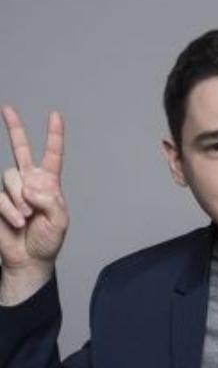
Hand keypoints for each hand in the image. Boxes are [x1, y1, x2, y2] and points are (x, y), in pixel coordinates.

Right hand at [0, 106, 68, 275]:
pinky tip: (17, 221)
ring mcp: (11, 190)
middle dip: (15, 129)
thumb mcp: (60, 221)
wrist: (30, 258)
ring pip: (10, 176)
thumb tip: (30, 186)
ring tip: (26, 217)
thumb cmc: (48, 240)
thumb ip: (50, 200)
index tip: (55, 115)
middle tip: (7, 109)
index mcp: (49, 183)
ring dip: (19, 198)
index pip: (52, 155)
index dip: (54, 136)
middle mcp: (29, 181)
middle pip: (20, 150)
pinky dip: (9, 210)